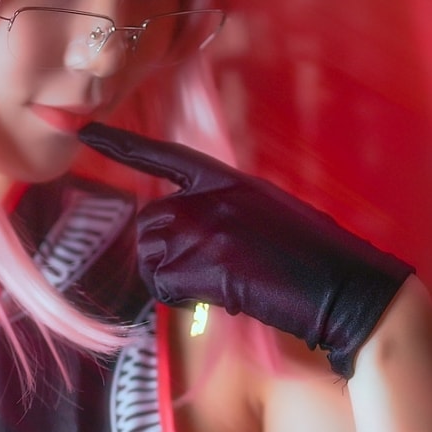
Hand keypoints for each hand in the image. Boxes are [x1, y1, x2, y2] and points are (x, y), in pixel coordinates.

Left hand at [79, 123, 412, 376]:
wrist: (347, 289)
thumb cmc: (315, 263)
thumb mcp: (268, 218)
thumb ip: (226, 215)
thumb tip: (190, 241)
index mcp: (232, 179)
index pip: (166, 156)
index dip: (122, 145)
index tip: (84, 131)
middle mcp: (214, 195)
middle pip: (151, 222)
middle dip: (168, 256)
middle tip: (213, 277)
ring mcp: (210, 225)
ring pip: (153, 256)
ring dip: (175, 281)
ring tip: (222, 288)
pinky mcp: (208, 260)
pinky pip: (164, 286)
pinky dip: (185, 300)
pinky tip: (224, 299)